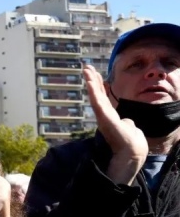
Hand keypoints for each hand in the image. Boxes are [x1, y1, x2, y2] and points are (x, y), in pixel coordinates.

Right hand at [84, 65, 146, 183]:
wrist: (131, 150)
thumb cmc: (131, 141)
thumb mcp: (128, 126)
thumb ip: (126, 122)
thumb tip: (128, 121)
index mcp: (109, 114)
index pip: (103, 96)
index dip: (99, 85)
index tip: (95, 74)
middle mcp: (104, 113)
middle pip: (97, 92)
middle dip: (92, 79)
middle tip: (86, 67)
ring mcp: (102, 114)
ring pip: (95, 94)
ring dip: (90, 82)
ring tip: (85, 70)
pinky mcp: (103, 116)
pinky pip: (97, 100)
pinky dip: (92, 90)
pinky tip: (89, 81)